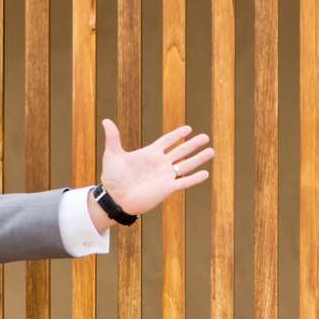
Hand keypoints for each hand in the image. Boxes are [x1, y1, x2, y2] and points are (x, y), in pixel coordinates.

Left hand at [99, 119, 214, 216]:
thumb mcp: (112, 154)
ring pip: (186, 165)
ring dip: (198, 159)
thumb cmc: (112, 178)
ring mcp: (165, 176)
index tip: (188, 128)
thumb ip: (113, 138)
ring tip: (211, 151)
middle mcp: (160, 164)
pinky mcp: (167, 189)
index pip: (167, 141)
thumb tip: (106, 120)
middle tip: (205, 137)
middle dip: (193, 144)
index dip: (177, 135)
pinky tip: (205, 174)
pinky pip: (184, 182)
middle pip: (181, 151)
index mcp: (150, 154)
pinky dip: (194, 178)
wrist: (115, 198)